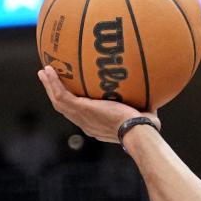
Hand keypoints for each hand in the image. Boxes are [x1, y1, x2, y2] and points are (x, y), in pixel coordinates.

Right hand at [38, 65, 159, 142]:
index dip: (74, 105)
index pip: (81, 115)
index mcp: (96, 126)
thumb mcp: (143, 115)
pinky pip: (61, 94)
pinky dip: (53, 82)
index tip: (72, 95)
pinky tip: (48, 70)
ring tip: (44, 72)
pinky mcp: (79, 109)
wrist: (137, 130)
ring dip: (50, 85)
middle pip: (64, 108)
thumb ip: (144, 107)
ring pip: (58, 100)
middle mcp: (85, 123)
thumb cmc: (145, 127)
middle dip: (56, 93)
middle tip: (50, 80)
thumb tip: (156, 97)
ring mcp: (80, 117)